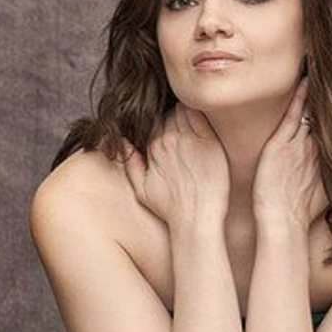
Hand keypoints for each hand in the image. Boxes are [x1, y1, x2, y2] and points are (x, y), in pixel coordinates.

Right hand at [120, 103, 229, 232]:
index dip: (162, 124)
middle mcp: (170, 140)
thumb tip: (123, 142)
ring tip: (191, 123)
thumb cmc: (170, 208)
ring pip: (184, 113)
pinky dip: (199, 113)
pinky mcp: (209, 142)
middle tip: (182, 126)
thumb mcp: (141, 189)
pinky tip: (201, 117)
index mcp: (154, 148)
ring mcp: (190, 140)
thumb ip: (130, 163)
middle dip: (174, 117)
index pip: (155, 123)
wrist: (195, 218)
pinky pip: (201, 117)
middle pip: (170, 116)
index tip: (170, 130)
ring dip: (186, 113)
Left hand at [252, 74, 326, 230]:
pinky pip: (294, 114)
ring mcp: (302, 144)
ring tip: (322, 65)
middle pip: (330, 114)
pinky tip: (306, 79)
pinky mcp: (283, 144)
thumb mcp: (326, 193)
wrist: (283, 224)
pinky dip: (301, 96)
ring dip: (320, 90)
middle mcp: (319, 147)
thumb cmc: (299, 214)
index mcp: (329, 156)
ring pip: (313, 110)